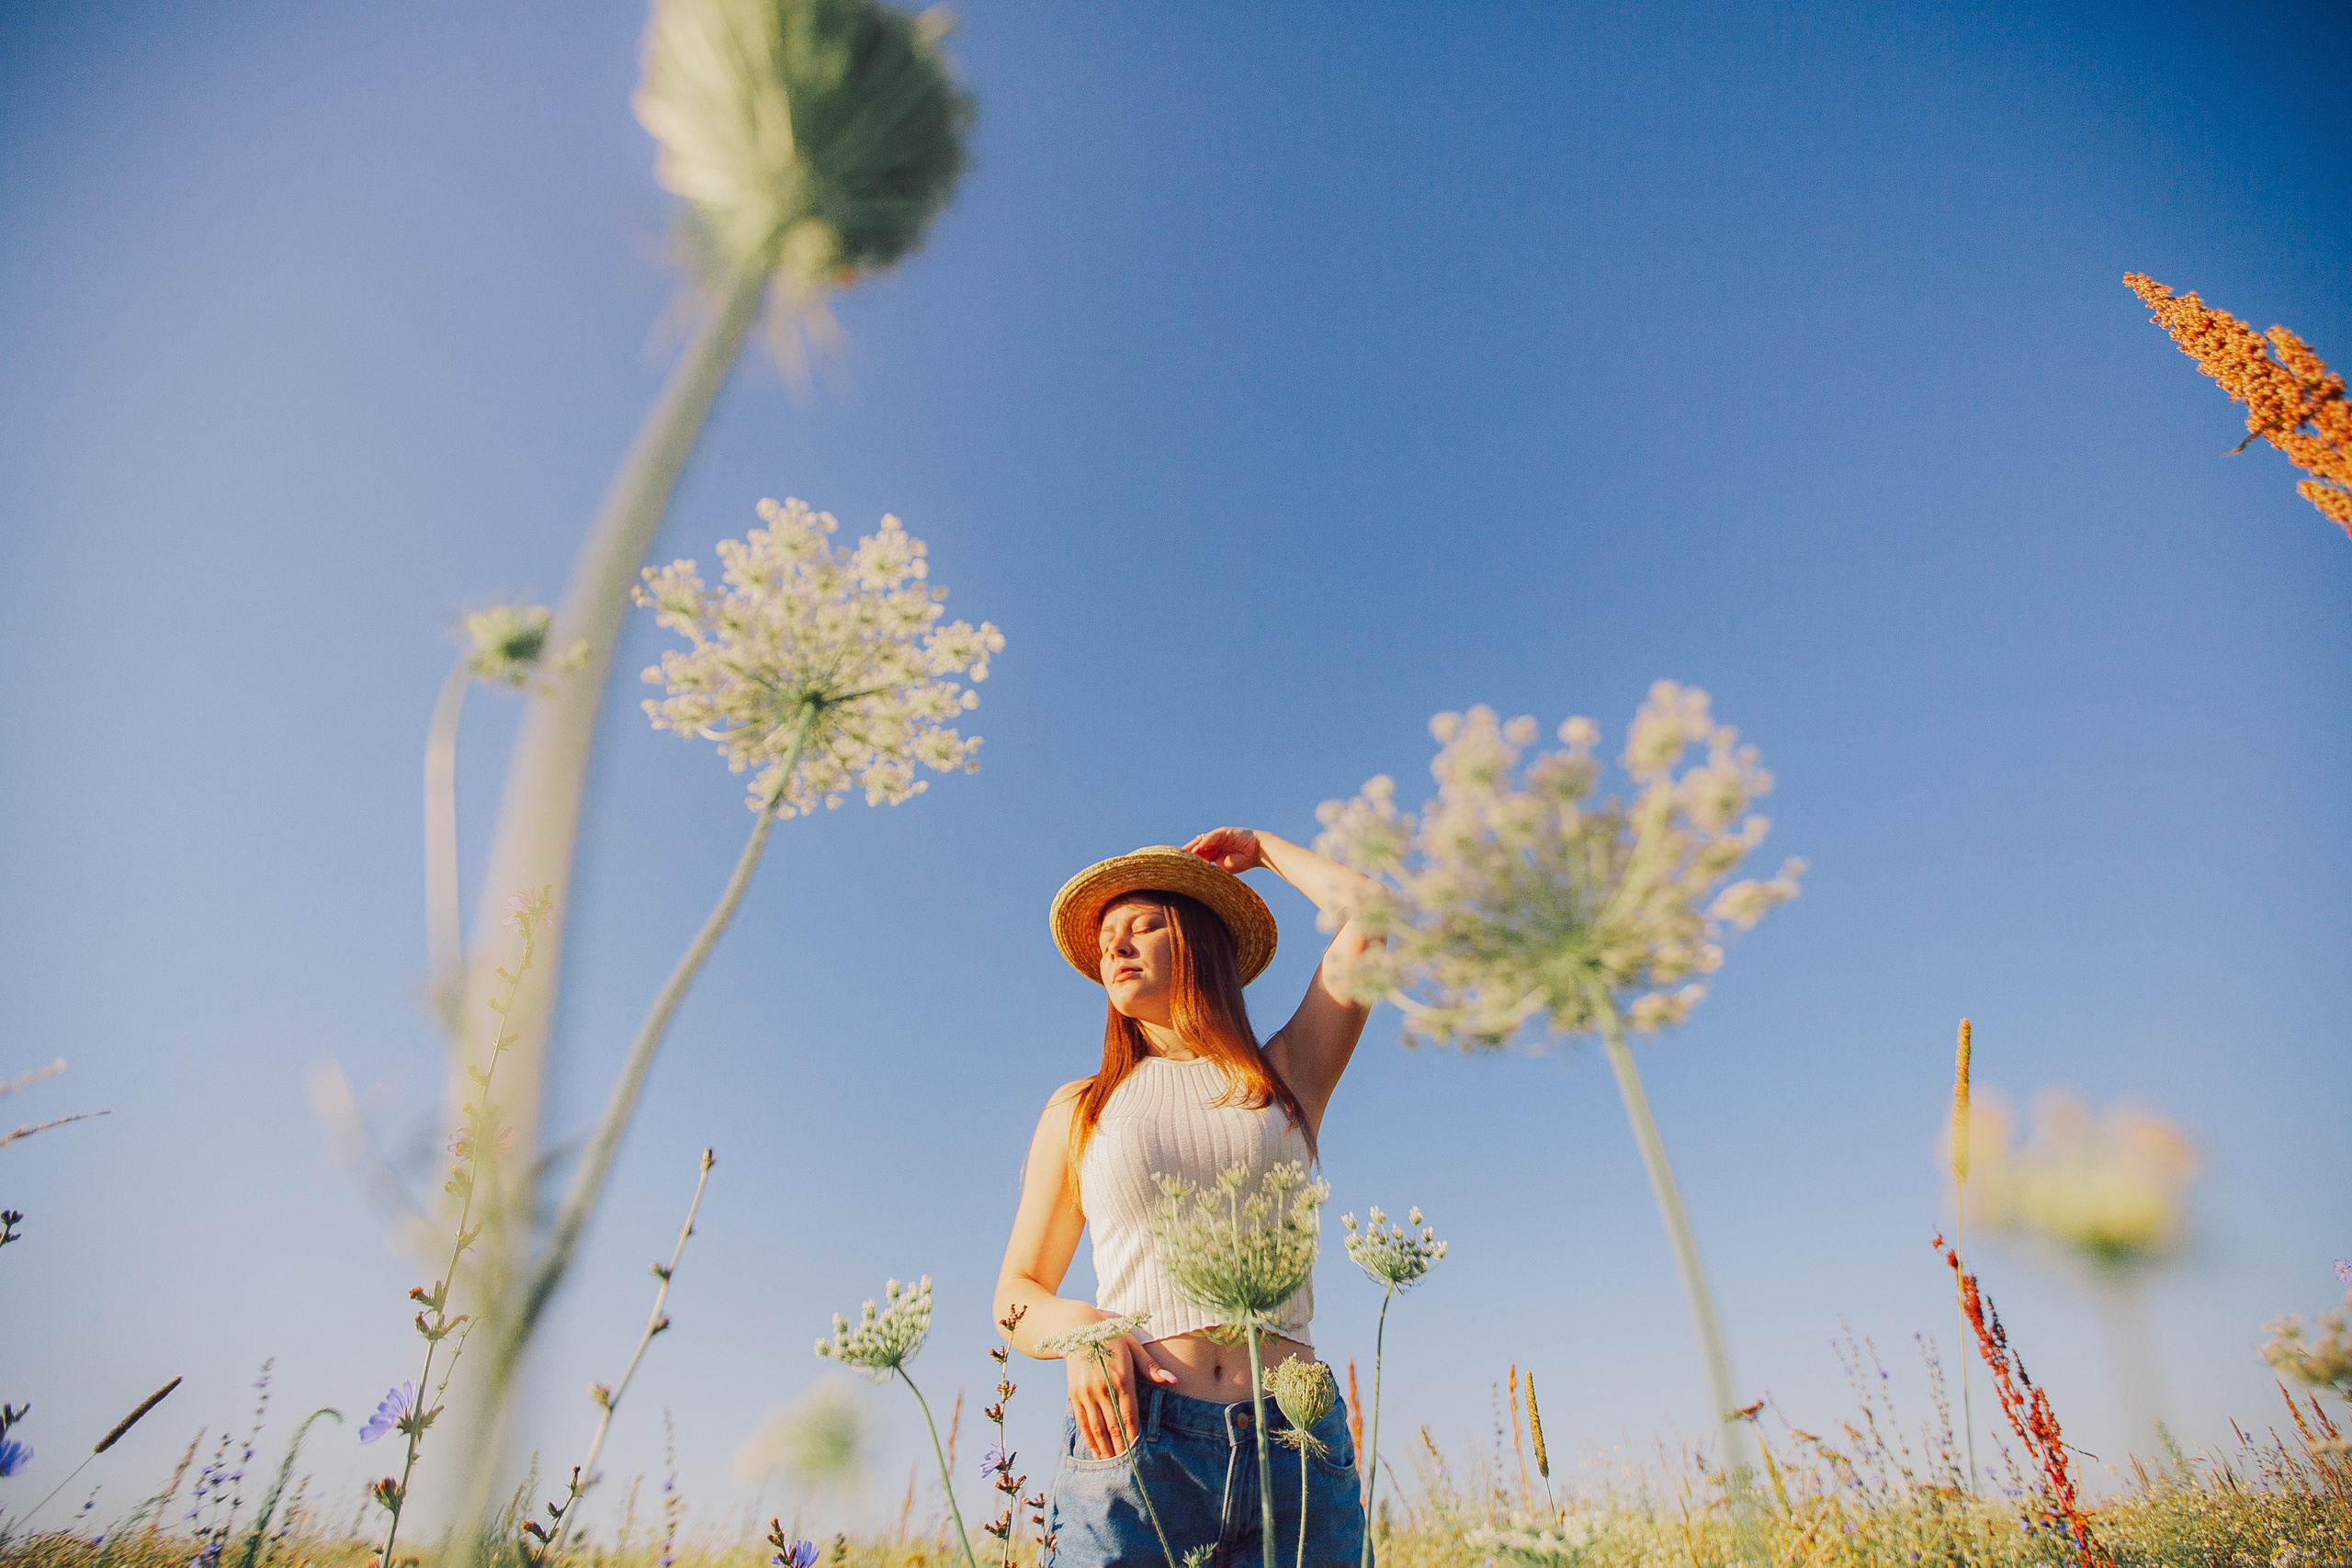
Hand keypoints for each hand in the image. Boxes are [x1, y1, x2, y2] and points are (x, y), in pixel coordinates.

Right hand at [1067, 1334, 1176, 1458]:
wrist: (1078, 1329)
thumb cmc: (1112, 1338)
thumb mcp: (1134, 1347)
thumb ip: (1152, 1367)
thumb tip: (1174, 1380)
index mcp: (1121, 1378)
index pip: (1129, 1415)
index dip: (1133, 1436)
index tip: (1139, 1452)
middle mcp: (1102, 1388)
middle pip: (1113, 1425)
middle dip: (1120, 1448)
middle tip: (1128, 1467)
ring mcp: (1086, 1392)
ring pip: (1096, 1427)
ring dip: (1105, 1447)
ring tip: (1112, 1464)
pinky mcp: (1073, 1394)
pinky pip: (1082, 1421)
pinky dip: (1088, 1438)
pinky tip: (1096, 1451)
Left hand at [1182, 827, 1262, 874]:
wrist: (1257, 852)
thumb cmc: (1243, 861)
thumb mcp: (1224, 868)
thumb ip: (1213, 871)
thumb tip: (1200, 882)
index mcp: (1212, 852)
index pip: (1198, 855)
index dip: (1189, 860)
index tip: (1178, 867)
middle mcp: (1213, 843)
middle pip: (1196, 847)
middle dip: (1187, 853)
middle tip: (1176, 859)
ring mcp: (1218, 837)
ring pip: (1202, 841)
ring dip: (1193, 848)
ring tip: (1184, 854)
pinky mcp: (1224, 832)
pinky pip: (1212, 836)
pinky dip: (1205, 842)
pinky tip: (1198, 848)